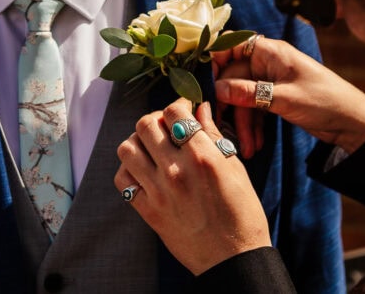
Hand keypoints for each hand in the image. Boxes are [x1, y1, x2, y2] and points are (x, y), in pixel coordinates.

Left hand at [114, 99, 270, 274]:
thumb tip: (200, 110)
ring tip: (152, 147)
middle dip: (156, 119)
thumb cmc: (242, 214)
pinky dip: (129, 169)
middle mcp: (176, 170)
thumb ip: (213, 136)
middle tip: (166, 126)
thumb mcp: (235, 169)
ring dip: (138, 142)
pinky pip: (123, 179)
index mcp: (202, 156)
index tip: (182, 109)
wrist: (233, 258)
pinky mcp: (148, 210)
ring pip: (127, 147)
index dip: (177, 105)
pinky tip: (144, 171)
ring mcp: (158, 191)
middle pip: (146, 124)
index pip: (174, 112)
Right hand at [212, 36, 364, 154]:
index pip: (230, 45)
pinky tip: (255, 145)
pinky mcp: (274, 99)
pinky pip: (254, 109)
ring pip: (243, 98)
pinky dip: (253, 126)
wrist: (353, 122)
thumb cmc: (324, 100)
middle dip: (230, 106)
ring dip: (243, 123)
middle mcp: (266, 63)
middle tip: (220, 128)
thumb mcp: (284, 98)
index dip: (214, 61)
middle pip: (233, 79)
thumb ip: (249, 93)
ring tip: (247, 148)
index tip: (204, 84)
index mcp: (269, 52)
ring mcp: (270, 81)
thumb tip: (217, 89)